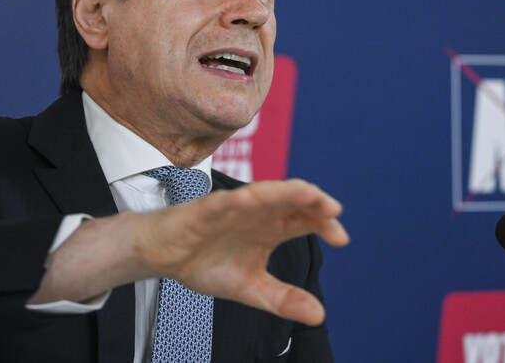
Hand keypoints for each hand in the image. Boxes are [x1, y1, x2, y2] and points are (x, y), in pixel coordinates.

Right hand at [30, 179, 348, 325]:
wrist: (162, 256)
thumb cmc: (205, 262)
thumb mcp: (250, 288)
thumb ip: (283, 299)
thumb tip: (319, 314)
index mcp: (270, 228)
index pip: (304, 220)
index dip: (324, 224)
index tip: (341, 238)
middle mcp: (256, 213)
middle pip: (290, 200)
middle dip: (313, 202)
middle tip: (333, 212)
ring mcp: (232, 209)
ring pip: (262, 193)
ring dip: (284, 191)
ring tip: (307, 193)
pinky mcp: (205, 211)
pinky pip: (221, 203)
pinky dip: (235, 201)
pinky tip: (247, 201)